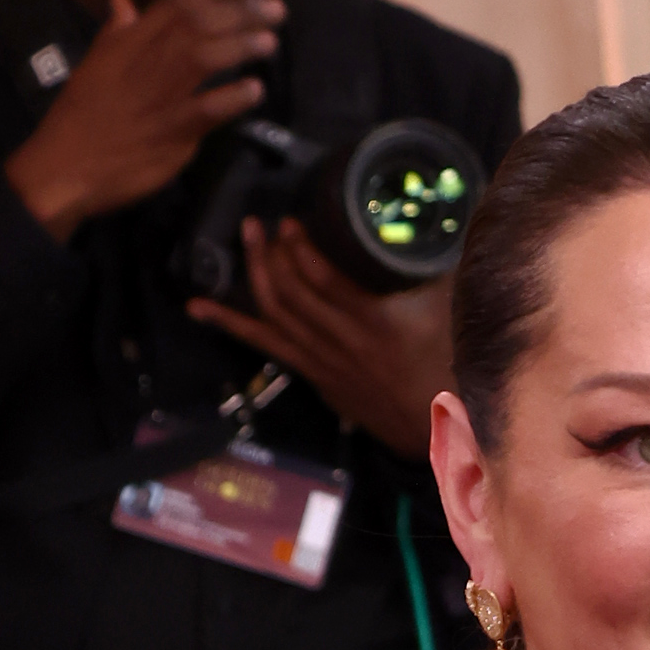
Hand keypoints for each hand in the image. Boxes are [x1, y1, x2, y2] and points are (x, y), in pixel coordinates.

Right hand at [5, 0, 281, 242]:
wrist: (66, 163)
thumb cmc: (83, 114)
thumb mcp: (97, 62)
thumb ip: (118, 30)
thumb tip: (122, 0)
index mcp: (131, 40)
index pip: (180, 1)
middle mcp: (148, 60)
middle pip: (199, 23)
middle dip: (239, 9)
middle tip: (275, 4)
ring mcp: (162, 95)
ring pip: (205, 57)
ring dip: (241, 45)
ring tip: (271, 39)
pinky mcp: (172, 132)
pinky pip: (208, 110)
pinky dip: (232, 98)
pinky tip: (254, 90)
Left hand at [188, 213, 455, 455]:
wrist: (432, 430)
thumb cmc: (443, 369)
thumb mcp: (450, 314)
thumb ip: (440, 267)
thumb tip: (441, 220)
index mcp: (373, 326)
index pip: (324, 283)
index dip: (302, 251)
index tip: (291, 223)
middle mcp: (339, 343)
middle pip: (290, 294)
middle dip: (271, 254)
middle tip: (262, 223)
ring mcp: (320, 360)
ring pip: (274, 314)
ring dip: (253, 273)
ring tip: (247, 237)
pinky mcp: (311, 371)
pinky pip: (264, 343)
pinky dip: (229, 323)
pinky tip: (198, 307)